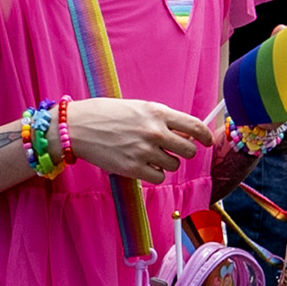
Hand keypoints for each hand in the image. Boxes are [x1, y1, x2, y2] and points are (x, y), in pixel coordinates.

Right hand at [63, 98, 215, 183]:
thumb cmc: (109, 115)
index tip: (208, 141)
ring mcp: (144, 151)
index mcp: (159, 113)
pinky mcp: (132, 168)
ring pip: (174, 165)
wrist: (78, 127)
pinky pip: (158, 177)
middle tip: (174, 149)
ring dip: (167, 162)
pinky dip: (155, 173)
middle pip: (188, 150)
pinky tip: (144, 165)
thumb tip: (184, 134)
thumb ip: (163, 120)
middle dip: (184, 151)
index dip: (205, 136)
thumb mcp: (141, 108)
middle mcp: (155, 132)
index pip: (195, 126)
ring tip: (151, 155)